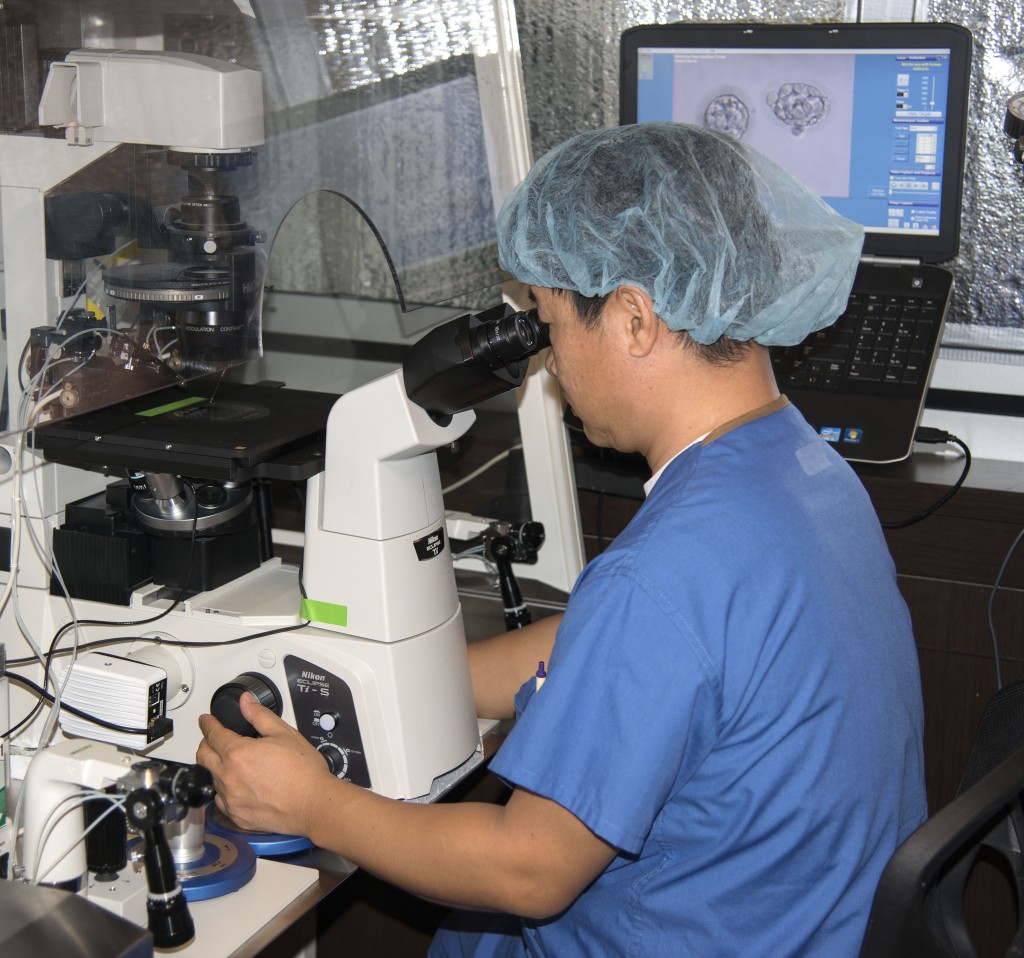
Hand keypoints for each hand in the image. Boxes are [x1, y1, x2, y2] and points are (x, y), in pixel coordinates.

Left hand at [197, 692, 334, 835]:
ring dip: (217, 767)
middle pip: (203, 756)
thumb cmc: (303, 771)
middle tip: (214, 739)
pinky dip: (225, 790)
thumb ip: (259, 715)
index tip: (206, 721)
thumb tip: (245, 702)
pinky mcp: (236, 816)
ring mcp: (230, 799)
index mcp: (237, 753)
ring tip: (234, 763)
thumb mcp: (284, 733)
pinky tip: (239, 785)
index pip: (212, 734)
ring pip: (212, 778)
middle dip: (206, 743)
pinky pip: (221, 800)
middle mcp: (228, 777)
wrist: (313, 803)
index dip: (207, 724)